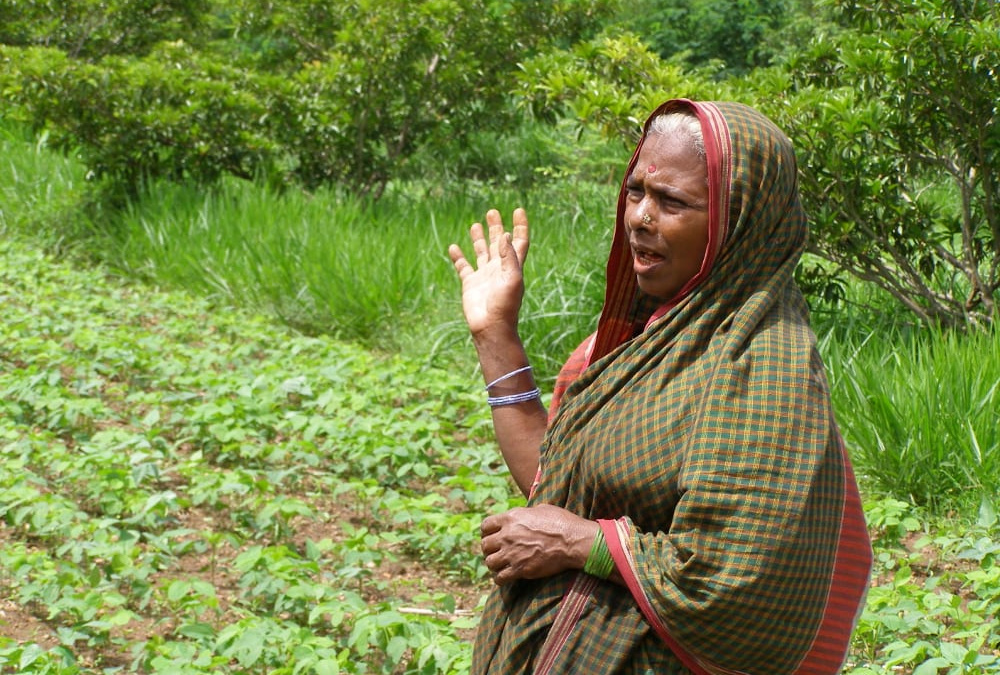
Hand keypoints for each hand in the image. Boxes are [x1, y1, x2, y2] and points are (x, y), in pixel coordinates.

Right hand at [448, 208, 529, 337]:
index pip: (519, 241)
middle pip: (499, 243)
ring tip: (475, 224)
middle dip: (496, 227)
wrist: (490, 327)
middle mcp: (499, 268)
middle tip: (492, 212)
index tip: (518, 210)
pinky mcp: (470, 283)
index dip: (520, 226)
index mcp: (512, 266)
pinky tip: (454, 247)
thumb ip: (509, 257)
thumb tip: (506, 235)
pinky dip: (458, 256)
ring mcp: (484, 275)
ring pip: (482, 252)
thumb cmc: (505, 306)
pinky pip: (463, 266)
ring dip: (479, 238)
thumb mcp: (512, 279)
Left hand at [480, 504, 597, 585]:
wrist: (572, 542)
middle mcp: (507, 535)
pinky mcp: (520, 569)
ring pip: (490, 562)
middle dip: (490, 549)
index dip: (487, 532)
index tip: (492, 536)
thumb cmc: (561, 522)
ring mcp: (512, 553)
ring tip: (501, 565)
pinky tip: (505, 577)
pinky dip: (500, 579)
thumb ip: (526, 513)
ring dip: (495, 564)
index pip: (486, 525)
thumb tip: (523, 516)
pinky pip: (500, 578)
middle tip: (497, 552)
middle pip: (485, 545)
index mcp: (511, 518)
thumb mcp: (541, 509)